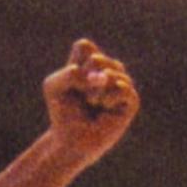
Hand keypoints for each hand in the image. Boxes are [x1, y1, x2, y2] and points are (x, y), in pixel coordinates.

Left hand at [44, 37, 139, 156]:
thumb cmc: (63, 112)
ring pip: (110, 72)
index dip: (74, 65)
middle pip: (96, 59)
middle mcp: (110, 69)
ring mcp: (122, 83)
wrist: (72, 140)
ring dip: (93, 91)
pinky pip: (122, 87)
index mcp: (91, 62)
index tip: (71, 82)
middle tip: (82, 96)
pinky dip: (108, 97)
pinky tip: (104, 106)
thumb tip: (103, 77)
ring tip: (92, 103)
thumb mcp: (54, 86)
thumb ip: (70, 74)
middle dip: (83, 79)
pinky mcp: (132, 100)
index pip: (85, 46)